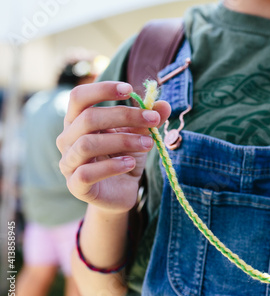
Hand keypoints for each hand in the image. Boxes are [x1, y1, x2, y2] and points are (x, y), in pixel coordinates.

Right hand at [57, 81, 169, 213]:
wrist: (122, 192)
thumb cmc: (125, 158)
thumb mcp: (140, 135)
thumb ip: (149, 119)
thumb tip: (164, 105)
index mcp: (78, 121)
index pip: (79, 97)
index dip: (102, 89)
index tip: (130, 90)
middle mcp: (67, 139)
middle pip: (88, 118)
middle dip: (124, 116)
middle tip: (153, 120)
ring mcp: (68, 163)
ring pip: (87, 144)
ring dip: (123, 141)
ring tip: (148, 144)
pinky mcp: (75, 185)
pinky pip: (87, 173)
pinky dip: (112, 166)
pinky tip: (130, 164)